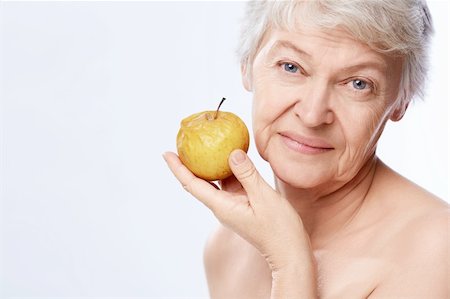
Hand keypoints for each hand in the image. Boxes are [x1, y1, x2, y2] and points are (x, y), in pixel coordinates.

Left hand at [163, 149, 311, 270]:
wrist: (289, 252)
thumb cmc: (278, 229)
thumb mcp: (264, 197)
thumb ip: (247, 174)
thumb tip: (231, 152)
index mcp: (222, 206)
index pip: (192, 184)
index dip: (178, 168)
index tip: (166, 153)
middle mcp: (222, 205)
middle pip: (198, 182)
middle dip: (187, 164)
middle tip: (182, 144)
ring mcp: (232, 205)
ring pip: (215, 181)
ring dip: (208, 164)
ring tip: (203, 145)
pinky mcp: (242, 204)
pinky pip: (230, 182)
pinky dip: (228, 169)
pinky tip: (231, 156)